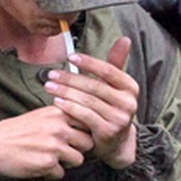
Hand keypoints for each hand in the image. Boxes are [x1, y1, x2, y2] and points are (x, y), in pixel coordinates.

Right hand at [0, 106, 93, 179]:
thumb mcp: (40, 115)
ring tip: (52, 159)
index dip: (84, 132)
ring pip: (79, 159)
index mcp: (58, 113)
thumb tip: (82, 126)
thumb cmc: (13, 131)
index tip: (76, 137)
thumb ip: (60, 119)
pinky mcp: (48, 163)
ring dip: (67, 163)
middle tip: (65, 151)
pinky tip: (38, 166)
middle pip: (88, 142)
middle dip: (79, 149)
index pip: (87, 122)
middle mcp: (59, 127)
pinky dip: (51, 173)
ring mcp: (55, 146)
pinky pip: (61, 173)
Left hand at [43, 37, 137, 168]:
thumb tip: (124, 39)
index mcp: (130, 87)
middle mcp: (128, 102)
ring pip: (88, 100)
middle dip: (70, 78)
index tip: (70, 56)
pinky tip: (56, 102)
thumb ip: (116, 64)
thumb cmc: (111, 108)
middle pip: (95, 86)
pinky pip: (85, 116)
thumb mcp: (116, 87)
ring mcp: (119, 118)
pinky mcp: (108, 132)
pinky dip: (69, 107)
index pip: (108, 70)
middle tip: (51, 73)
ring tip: (49, 86)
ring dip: (65, 92)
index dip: (88, 62)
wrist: (116, 142)